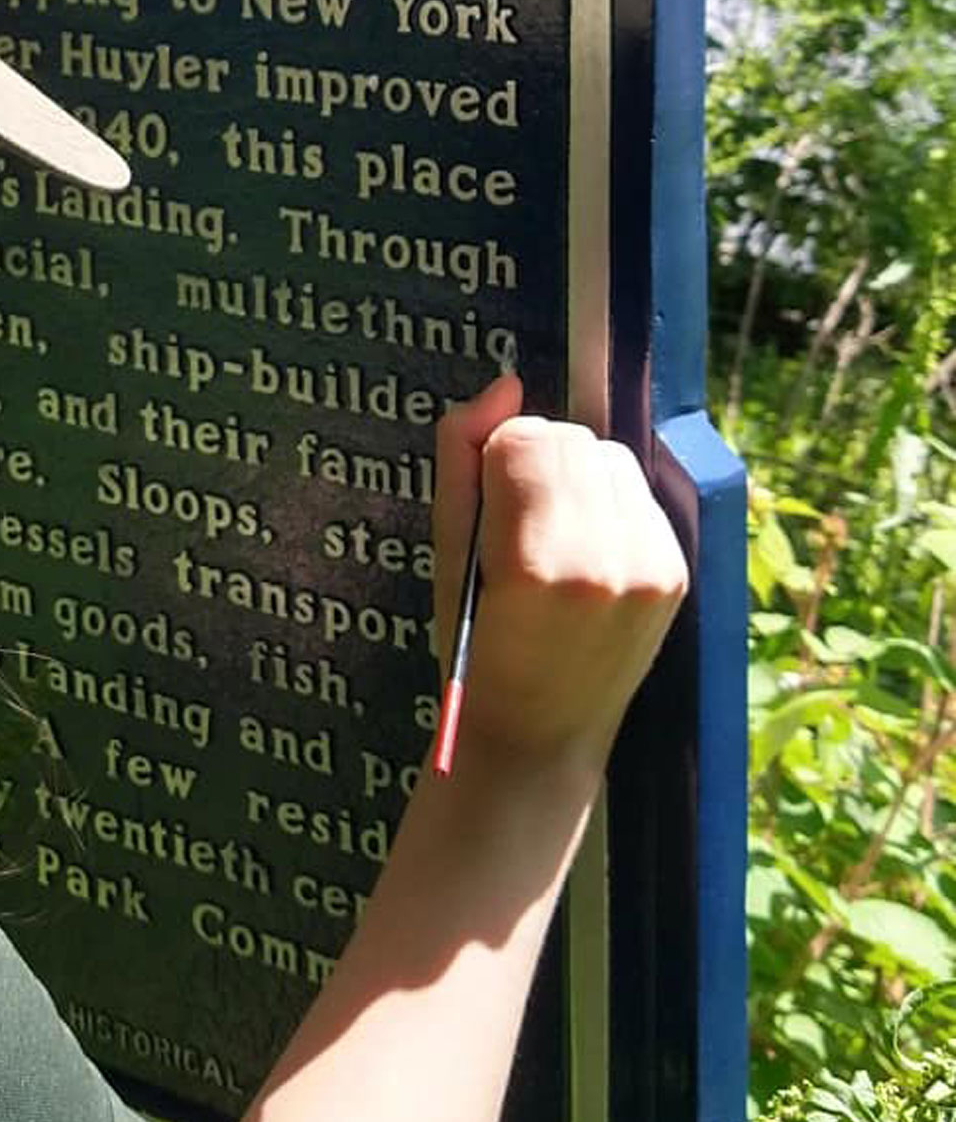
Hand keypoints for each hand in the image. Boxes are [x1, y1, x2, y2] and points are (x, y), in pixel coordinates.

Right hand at [432, 378, 688, 775]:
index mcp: (538, 563)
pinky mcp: (676, 572)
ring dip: (573, 478)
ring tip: (549, 536)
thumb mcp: (445, 556)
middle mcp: (607, 561)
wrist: (540, 737)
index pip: (523, 438)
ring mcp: (651, 567)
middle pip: (570, 439)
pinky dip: (605, 504)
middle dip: (534, 462)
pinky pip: (637, 491)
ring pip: (608, 456)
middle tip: (514, 524)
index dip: (492, 462)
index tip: (484, 509)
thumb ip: (461, 457)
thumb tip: (504, 384)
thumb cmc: (474, 650)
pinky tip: (584, 550)